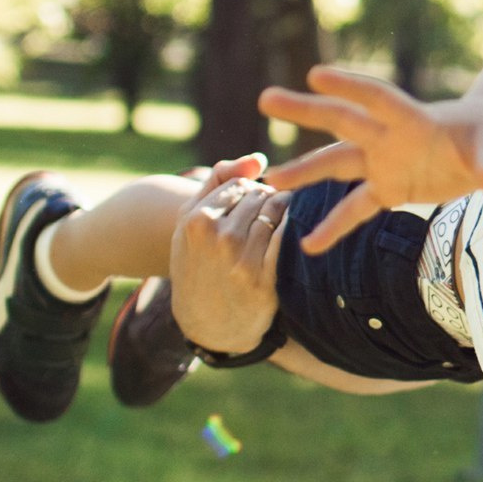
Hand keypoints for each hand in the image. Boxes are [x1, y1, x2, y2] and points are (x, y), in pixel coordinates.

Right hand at [168, 156, 291, 354]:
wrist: (204, 321)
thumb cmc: (196, 263)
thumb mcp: (191, 221)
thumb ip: (219, 181)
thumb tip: (259, 159)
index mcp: (197, 220)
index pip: (239, 185)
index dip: (250, 190)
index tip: (253, 201)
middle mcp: (219, 238)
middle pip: (259, 196)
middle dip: (268, 198)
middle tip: (271, 209)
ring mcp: (241, 260)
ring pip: (275, 213)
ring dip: (283, 210)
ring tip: (281, 218)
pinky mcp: (263, 280)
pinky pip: (286, 239)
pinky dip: (291, 228)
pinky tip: (290, 231)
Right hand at [259, 67, 482, 254]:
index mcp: (413, 118)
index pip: (377, 98)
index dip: (349, 86)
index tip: (314, 74)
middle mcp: (390, 137)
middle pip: (342, 120)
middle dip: (306, 110)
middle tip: (266, 98)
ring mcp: (384, 161)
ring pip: (337, 162)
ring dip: (305, 170)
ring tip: (272, 180)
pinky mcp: (388, 187)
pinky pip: (355, 209)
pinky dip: (334, 227)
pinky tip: (309, 246)